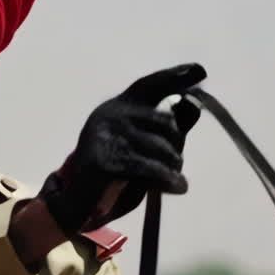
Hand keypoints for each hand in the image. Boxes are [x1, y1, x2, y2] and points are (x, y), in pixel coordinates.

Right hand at [38, 63, 205, 234]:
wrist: (74, 203)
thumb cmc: (111, 175)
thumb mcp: (140, 148)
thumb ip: (165, 130)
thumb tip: (194, 107)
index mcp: (117, 107)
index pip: (149, 86)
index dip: (174, 77)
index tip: (200, 71)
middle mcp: (109, 115)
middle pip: (165, 121)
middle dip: (177, 145)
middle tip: (176, 165)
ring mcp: (104, 136)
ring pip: (161, 148)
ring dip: (173, 167)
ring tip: (175, 180)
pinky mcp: (102, 162)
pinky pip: (148, 168)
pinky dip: (167, 179)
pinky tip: (178, 186)